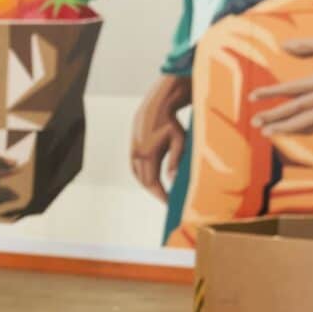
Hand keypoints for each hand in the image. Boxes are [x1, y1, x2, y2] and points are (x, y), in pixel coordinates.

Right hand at [129, 75, 189, 201]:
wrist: (156, 107)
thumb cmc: (171, 123)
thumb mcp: (179, 141)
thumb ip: (176, 161)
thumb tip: (172, 180)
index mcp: (147, 154)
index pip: (152, 182)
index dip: (161, 195)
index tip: (170, 204)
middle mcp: (137, 154)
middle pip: (144, 182)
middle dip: (156, 193)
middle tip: (168, 202)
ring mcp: (133, 151)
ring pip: (138, 176)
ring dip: (149, 186)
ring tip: (161, 193)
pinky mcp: (133, 149)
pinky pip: (136, 169)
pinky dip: (144, 177)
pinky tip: (153, 181)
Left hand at [249, 38, 312, 135]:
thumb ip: (309, 46)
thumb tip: (283, 46)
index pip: (294, 89)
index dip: (272, 93)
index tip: (252, 95)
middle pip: (298, 111)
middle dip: (274, 117)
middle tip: (254, 122)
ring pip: (308, 124)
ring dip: (286, 128)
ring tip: (266, 132)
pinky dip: (303, 130)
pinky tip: (289, 131)